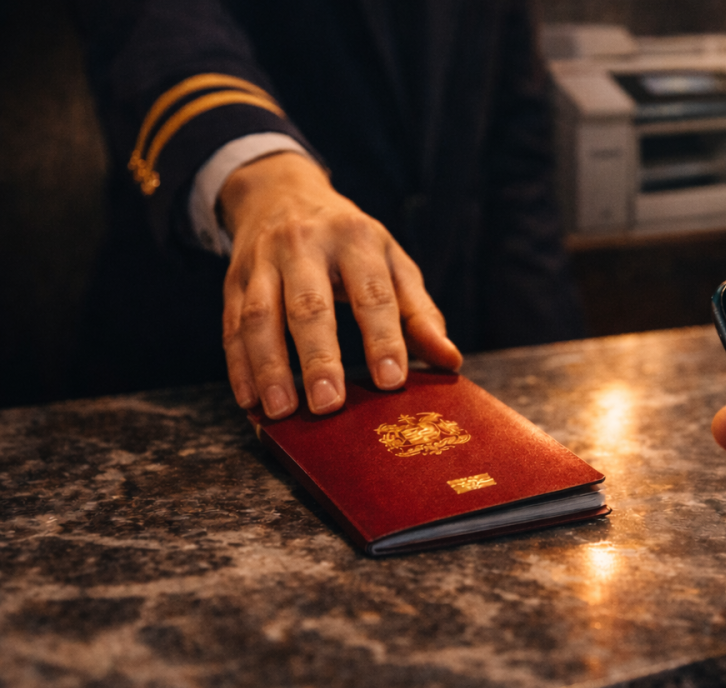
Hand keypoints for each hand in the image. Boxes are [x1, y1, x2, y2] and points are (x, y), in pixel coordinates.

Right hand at [219, 153, 461, 418]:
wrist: (282, 191)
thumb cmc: (351, 241)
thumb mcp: (392, 262)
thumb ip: (420, 313)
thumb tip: (450, 360)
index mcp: (355, 239)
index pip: (371, 293)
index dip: (383, 339)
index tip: (391, 382)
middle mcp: (304, 245)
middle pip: (308, 306)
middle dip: (318, 358)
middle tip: (329, 405)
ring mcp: (262, 261)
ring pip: (258, 317)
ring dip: (268, 368)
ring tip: (281, 413)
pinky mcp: (233, 280)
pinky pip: (230, 326)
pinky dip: (238, 366)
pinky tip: (249, 401)